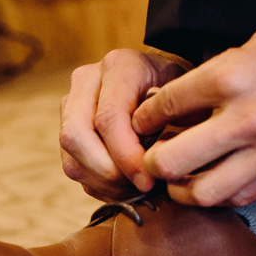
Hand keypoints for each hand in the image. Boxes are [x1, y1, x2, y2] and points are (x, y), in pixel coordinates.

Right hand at [59, 48, 187, 200]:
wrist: (165, 81)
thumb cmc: (180, 91)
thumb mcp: (188, 99)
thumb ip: (173, 122)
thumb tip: (154, 160)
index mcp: (118, 66)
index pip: (108, 118)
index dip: (126, 156)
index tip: (149, 180)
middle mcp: (86, 82)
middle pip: (76, 138)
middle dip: (109, 173)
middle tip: (140, 187)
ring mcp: (71, 107)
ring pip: (72, 159)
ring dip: (104, 184)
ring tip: (136, 189)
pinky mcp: (68, 131)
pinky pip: (74, 168)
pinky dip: (100, 186)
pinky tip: (126, 186)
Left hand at [133, 2, 255, 207]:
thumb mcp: (249, 45)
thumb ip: (211, 80)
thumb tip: (172, 106)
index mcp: (232, 76)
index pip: (164, 107)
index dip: (144, 117)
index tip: (141, 121)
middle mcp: (249, 118)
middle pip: (173, 161)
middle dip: (152, 162)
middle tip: (150, 157)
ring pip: (204, 193)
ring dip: (182, 189)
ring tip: (178, 177)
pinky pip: (241, 197)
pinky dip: (220, 195)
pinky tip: (213, 182)